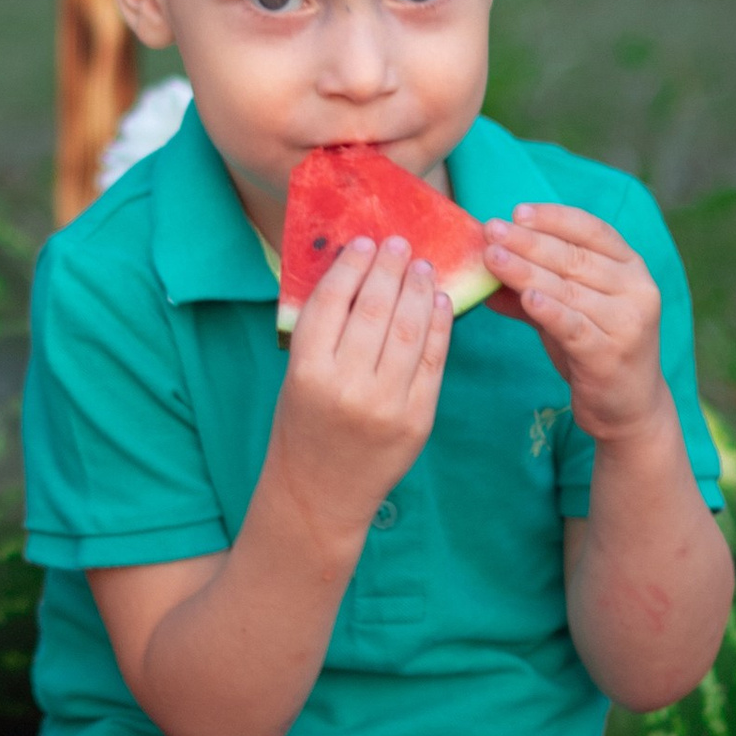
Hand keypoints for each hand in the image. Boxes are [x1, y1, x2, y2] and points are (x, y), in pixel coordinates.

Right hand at [271, 233, 451, 562]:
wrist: (319, 493)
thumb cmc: (302, 425)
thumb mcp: (296, 375)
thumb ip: (324, 330)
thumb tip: (358, 272)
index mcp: (307, 370)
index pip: (334, 300)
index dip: (353, 265)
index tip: (366, 242)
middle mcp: (347, 385)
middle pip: (376, 308)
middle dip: (391, 268)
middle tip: (400, 244)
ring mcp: (387, 404)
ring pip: (410, 329)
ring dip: (419, 290)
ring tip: (422, 267)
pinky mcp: (418, 420)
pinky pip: (433, 360)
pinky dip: (439, 326)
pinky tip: (439, 302)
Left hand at [481, 205, 666, 443]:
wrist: (629, 407)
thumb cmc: (596, 347)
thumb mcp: (569, 309)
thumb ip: (533, 286)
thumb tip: (485, 261)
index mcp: (632, 268)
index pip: (593, 230)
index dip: (554, 218)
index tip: (517, 211)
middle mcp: (636, 290)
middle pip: (574, 257)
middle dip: (528, 242)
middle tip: (491, 230)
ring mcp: (627, 323)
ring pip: (567, 289)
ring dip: (525, 271)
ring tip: (492, 257)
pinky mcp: (610, 353)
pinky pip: (574, 326)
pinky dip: (548, 310)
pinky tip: (524, 297)